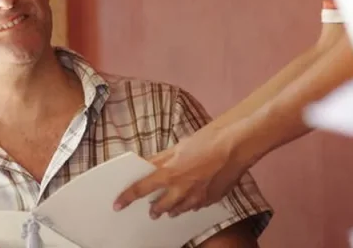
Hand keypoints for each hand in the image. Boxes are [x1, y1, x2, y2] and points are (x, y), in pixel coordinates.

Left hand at [113, 124, 249, 218]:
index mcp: (169, 173)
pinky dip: (191, 205)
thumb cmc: (207, 141)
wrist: (235, 146)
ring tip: (168, 211)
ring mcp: (197, 197)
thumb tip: (148, 165)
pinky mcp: (211, 199)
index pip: (141, 188)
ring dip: (172, 210)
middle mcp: (181, 189)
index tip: (117, 205)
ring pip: (179, 210)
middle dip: (155, 209)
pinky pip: (197, 207)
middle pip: (161, 206)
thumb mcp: (178, 147)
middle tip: (151, 211)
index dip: (127, 197)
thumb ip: (161, 158)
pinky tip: (191, 202)